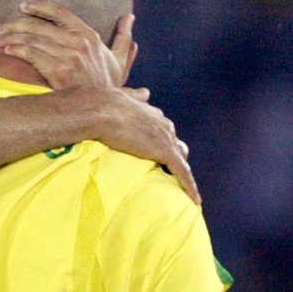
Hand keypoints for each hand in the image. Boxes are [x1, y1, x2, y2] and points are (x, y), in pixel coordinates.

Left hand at [0, 1, 135, 88]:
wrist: (105, 110)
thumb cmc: (108, 86)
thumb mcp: (120, 60)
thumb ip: (123, 38)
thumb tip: (129, 17)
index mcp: (90, 36)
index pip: (61, 12)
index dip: (40, 6)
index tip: (24, 6)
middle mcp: (79, 42)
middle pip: (40, 25)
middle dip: (17, 24)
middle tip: (2, 28)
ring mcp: (69, 56)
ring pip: (33, 39)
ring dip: (12, 37)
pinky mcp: (59, 71)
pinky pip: (33, 55)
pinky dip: (18, 50)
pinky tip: (8, 50)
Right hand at [85, 86, 197, 203]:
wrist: (98, 110)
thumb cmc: (99, 103)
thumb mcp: (120, 96)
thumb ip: (134, 95)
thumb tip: (146, 92)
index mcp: (150, 112)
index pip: (161, 128)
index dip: (158, 139)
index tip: (153, 149)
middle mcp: (162, 123)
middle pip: (174, 142)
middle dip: (171, 153)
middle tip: (164, 169)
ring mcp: (165, 138)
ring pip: (180, 157)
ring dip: (179, 169)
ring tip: (179, 185)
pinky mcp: (165, 152)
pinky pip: (182, 172)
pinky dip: (189, 185)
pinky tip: (194, 199)